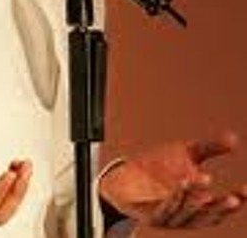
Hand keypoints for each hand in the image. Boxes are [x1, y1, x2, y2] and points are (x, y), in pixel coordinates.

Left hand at [99, 132, 246, 228]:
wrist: (124, 176)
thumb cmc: (158, 167)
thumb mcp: (186, 154)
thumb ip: (209, 148)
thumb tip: (234, 138)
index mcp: (198, 206)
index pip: (221, 208)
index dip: (236, 201)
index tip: (246, 189)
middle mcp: (186, 217)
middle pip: (208, 216)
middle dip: (222, 208)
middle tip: (235, 198)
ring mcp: (168, 219)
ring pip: (186, 214)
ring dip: (196, 200)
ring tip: (206, 183)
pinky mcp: (149, 215)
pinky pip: (163, 210)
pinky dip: (173, 199)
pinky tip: (181, 186)